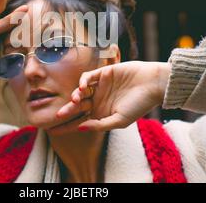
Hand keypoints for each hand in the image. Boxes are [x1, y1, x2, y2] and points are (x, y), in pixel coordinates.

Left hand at [49, 61, 170, 133]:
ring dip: (75, 96)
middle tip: (57, 116)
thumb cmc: (139, 105)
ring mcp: (100, 87)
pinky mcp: (103, 73)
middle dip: (66, 112)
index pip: (80, 121)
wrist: (153, 84)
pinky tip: (82, 87)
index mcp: (101, 114)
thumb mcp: (120, 121)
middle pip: (77, 107)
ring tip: (75, 100)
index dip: (66, 126)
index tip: (52, 131)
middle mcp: (98, 100)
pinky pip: (87, 77)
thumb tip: (80, 128)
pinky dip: (82, 81)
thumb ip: (100, 125)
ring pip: (80, 92)